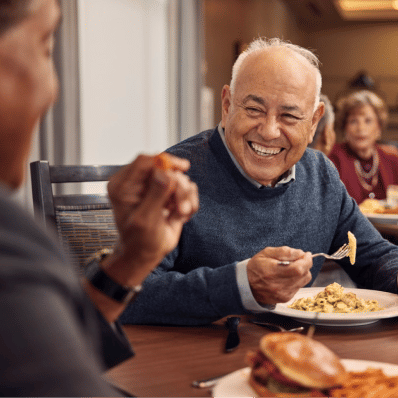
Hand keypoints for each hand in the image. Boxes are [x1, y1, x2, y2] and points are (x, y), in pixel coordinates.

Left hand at [106, 154, 198, 284]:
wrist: (146, 253)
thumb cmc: (140, 241)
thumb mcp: (145, 220)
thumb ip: (155, 195)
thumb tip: (164, 173)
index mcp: (123, 185)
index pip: (144, 161)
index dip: (165, 161)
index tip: (183, 168)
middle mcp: (138, 182)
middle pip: (166, 169)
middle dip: (178, 188)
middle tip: (181, 208)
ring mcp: (154, 186)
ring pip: (179, 178)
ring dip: (184, 197)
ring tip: (180, 214)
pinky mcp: (167, 192)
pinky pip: (186, 187)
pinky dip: (188, 201)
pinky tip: (181, 215)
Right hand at [247, 246, 311, 304]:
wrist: (246, 285)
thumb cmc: (256, 267)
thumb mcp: (266, 253)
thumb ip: (284, 251)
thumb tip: (300, 253)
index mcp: (273, 272)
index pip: (298, 268)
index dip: (306, 260)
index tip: (306, 254)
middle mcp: (279, 286)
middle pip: (304, 275)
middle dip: (305, 265)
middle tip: (297, 259)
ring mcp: (283, 294)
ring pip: (304, 281)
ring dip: (301, 272)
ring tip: (290, 268)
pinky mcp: (285, 298)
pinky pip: (299, 287)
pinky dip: (296, 280)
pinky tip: (287, 276)